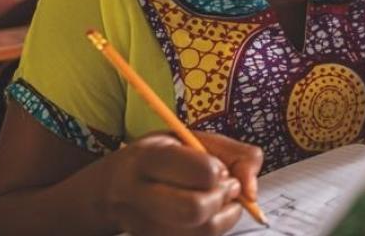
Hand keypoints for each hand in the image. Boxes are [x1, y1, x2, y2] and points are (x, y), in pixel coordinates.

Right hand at [103, 132, 262, 235]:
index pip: (202, 172)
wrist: (112, 189)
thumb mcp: (191, 138)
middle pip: (196, 210)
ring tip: (216, 199)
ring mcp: (142, 227)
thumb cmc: (160, 158)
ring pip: (202, 232)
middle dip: (222, 198)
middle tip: (224, 188)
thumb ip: (234, 154)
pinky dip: (213, 229)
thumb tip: (251, 191)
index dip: (221, 172)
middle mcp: (139, 196)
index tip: (218, 168)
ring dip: (223, 216)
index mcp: (147, 159)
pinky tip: (205, 216)